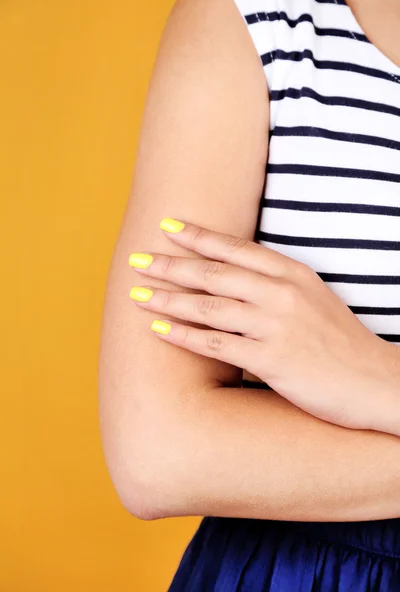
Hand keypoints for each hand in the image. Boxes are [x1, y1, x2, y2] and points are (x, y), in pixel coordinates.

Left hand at [128, 218, 399, 434]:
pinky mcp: (272, 360)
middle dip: (172, 265)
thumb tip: (236, 281)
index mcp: (293, 274)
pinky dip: (183, 337)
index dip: (199, 237)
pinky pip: (217, 345)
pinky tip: (158, 332)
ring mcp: (277, 326)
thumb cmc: (342, 342)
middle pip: (215, 273)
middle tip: (138, 259)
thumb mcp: (314, 299)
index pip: (237, 248)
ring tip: (136, 295)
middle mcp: (282, 293)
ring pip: (209, 307)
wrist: (378, 383)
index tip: (167, 226)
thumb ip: (278, 285)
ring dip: (168, 300)